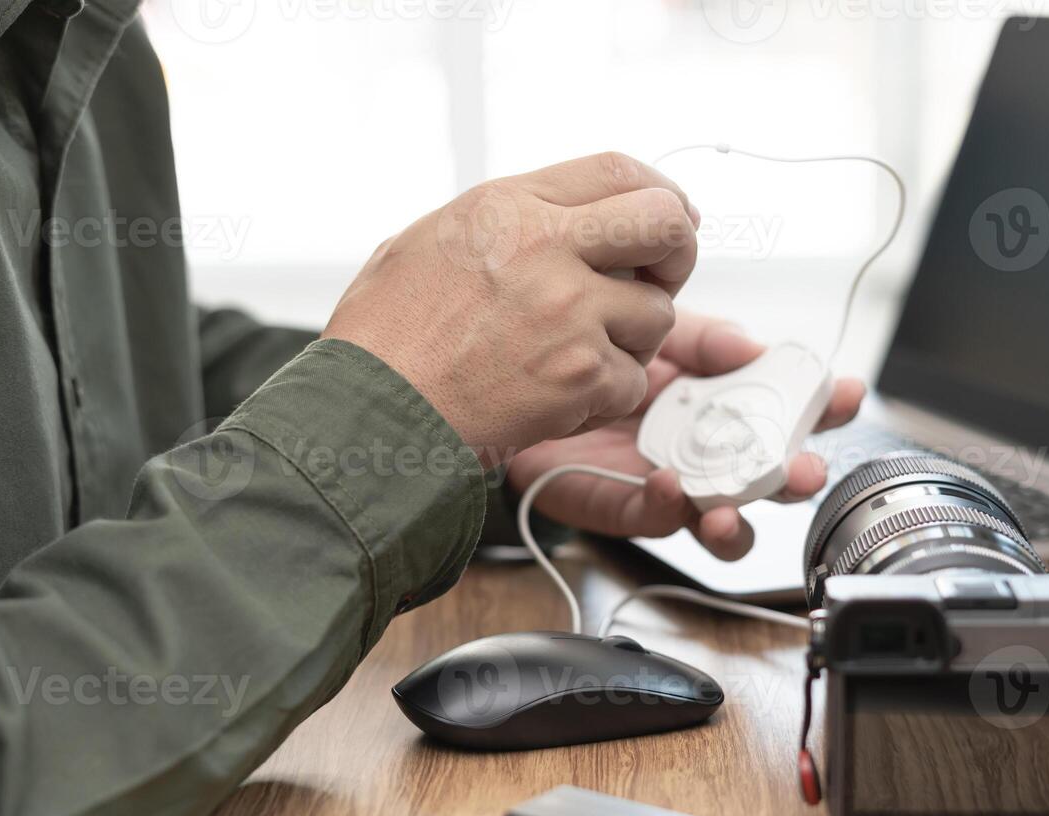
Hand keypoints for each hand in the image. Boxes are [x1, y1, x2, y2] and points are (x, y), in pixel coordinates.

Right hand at [323, 152, 699, 462]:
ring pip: (657, 315)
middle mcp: (548, 247)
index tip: (666, 218)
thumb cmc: (385, 338)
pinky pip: (631, 382)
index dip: (658, 193)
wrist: (371, 413)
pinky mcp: (581, 375)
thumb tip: (557, 214)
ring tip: (578, 356)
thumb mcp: (428, 240)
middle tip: (657, 280)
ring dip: (630, 341)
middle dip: (677, 252)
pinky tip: (560, 399)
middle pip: (667, 224)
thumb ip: (503, 220)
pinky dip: (604, 398)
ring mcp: (570, 312)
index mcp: (509, 206)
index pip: (618, 170)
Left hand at [506, 311, 864, 560]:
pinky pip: (652, 518)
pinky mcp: (620, 506)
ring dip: (736, 520)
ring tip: (734, 508)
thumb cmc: (591, 350)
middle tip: (806, 470)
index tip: (845, 394)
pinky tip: (669, 486)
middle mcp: (705, 450)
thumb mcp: (655, 330)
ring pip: (720, 520)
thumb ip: (704, 338)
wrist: (517, 375)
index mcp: (724, 403)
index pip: (788, 410)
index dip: (824, 407)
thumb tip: (755, 346)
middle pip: (768, 477)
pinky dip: (666, 509)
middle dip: (795, 478)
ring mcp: (668, 482)